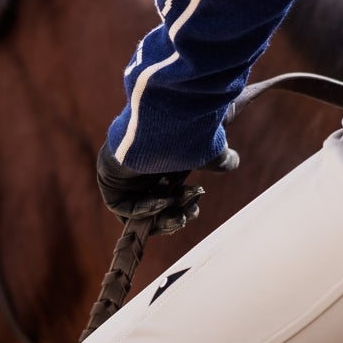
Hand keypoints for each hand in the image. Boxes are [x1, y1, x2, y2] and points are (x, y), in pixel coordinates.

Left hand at [95, 142, 239, 234]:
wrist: (162, 126)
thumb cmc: (187, 134)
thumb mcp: (209, 149)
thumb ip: (220, 157)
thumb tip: (233, 161)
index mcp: (163, 157)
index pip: (169, 189)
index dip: (182, 204)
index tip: (195, 207)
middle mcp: (141, 165)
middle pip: (155, 202)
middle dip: (175, 214)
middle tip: (189, 214)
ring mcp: (124, 173)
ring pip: (140, 208)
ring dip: (161, 216)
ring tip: (178, 214)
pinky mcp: (110, 180)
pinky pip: (122, 206)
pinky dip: (143, 210)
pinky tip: (161, 202)